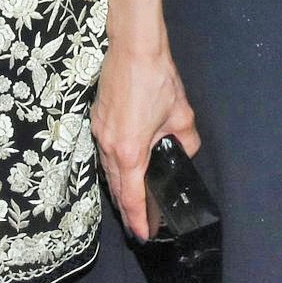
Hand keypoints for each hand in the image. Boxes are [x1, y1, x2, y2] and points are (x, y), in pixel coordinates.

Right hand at [93, 0, 197, 239]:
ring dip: (120, 187)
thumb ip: (185, 140)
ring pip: (108, 170)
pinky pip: (104, 152)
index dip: (137, 219)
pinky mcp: (96, 119)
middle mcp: (109, 146)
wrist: (133, 48)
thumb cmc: (157, 80)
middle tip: (139, 223)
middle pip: (116, 188)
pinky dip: (114, 166)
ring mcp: (99, 132)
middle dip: (127, 208)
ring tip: (133, 199)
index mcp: (130, 151)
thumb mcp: (181, 114)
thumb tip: (184, 152)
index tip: (142, 234)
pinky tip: (125, 165)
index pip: (132, 196)